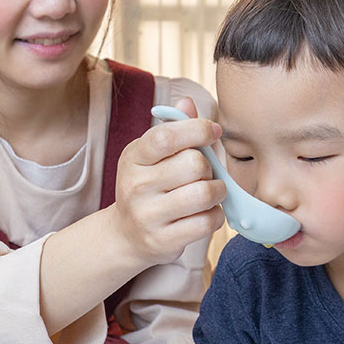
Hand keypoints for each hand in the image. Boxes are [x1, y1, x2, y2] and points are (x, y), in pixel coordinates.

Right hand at [110, 96, 226, 265]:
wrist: (126, 235)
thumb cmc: (148, 187)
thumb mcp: (152, 155)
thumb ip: (173, 129)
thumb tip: (188, 102)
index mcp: (134, 158)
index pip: (166, 136)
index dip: (197, 129)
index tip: (213, 131)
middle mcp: (136, 186)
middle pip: (195, 164)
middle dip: (209, 166)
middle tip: (204, 174)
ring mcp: (148, 215)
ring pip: (204, 193)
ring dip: (217, 191)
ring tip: (210, 192)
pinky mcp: (163, 240)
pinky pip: (207, 221)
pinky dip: (216, 215)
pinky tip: (206, 212)